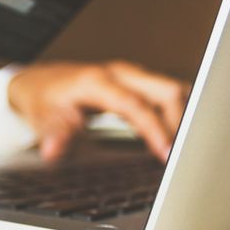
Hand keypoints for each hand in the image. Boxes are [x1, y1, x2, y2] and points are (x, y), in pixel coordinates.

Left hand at [8, 61, 190, 161]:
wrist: (40, 82)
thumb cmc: (43, 99)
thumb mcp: (42, 118)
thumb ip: (53, 134)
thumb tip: (52, 151)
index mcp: (98, 81)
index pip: (136, 105)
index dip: (155, 129)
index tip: (167, 154)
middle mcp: (120, 73)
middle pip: (166, 90)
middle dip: (181, 122)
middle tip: (186, 156)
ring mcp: (131, 76)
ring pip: (172, 90)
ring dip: (184, 117)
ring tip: (189, 149)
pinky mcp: (137, 83)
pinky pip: (167, 95)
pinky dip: (178, 114)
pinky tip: (180, 137)